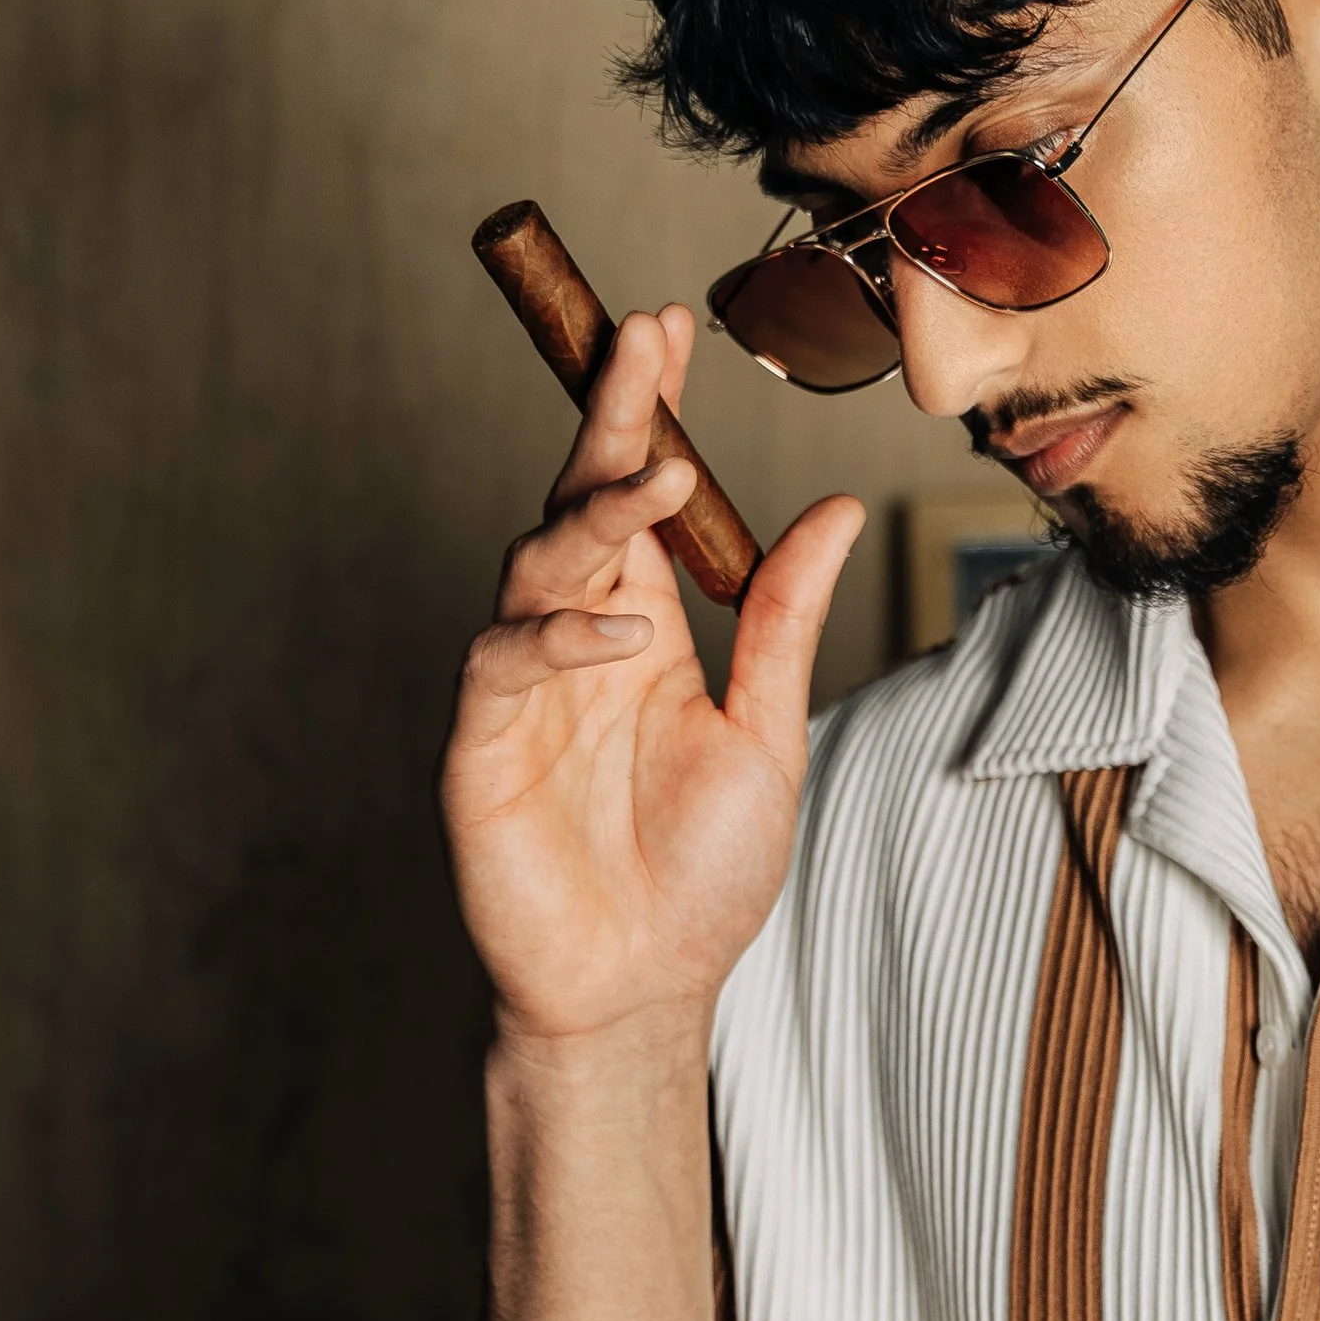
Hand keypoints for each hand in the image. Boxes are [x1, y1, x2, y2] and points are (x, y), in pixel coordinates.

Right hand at [442, 300, 862, 1047]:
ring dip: (596, 513)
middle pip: (580, 501)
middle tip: (642, 340)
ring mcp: (523, 688)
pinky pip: (506, 662)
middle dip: (613, 419)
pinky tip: (620, 632)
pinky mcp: (482, 745)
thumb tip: (837, 510)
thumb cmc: (698, 876)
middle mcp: (576, 640)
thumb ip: (786, 621)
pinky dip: (560, 637)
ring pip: (537, 562)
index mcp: (644, 629)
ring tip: (659, 477)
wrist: (640, 992)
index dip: (650, 414)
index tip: (672, 329)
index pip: (641, 498)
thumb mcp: (767, 732)